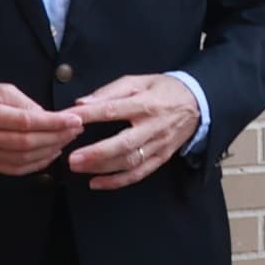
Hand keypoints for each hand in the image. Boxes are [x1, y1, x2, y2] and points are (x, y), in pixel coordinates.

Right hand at [0, 81, 84, 177]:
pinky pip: (14, 169)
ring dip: (49, 151)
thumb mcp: (1, 90)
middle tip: (75, 130)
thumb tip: (51, 118)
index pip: (25, 122)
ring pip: (22, 158)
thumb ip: (26, 104)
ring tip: (66, 140)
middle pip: (26, 143)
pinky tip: (51, 153)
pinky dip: (36, 164)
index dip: (53, 123)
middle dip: (56, 137)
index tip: (74, 120)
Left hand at [61, 75, 202, 188]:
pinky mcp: (162, 156)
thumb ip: (111, 91)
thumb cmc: (164, 90)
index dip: (87, 116)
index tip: (66, 120)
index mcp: (146, 104)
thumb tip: (83, 103)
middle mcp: (153, 126)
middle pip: (124, 143)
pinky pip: (140, 173)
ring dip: (103, 167)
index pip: (112, 110)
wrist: (198, 101)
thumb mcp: (140, 81)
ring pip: (130, 161)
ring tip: (78, 168)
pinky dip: (118, 181)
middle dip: (96, 153)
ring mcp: (159, 144)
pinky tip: (97, 183)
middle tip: (72, 158)